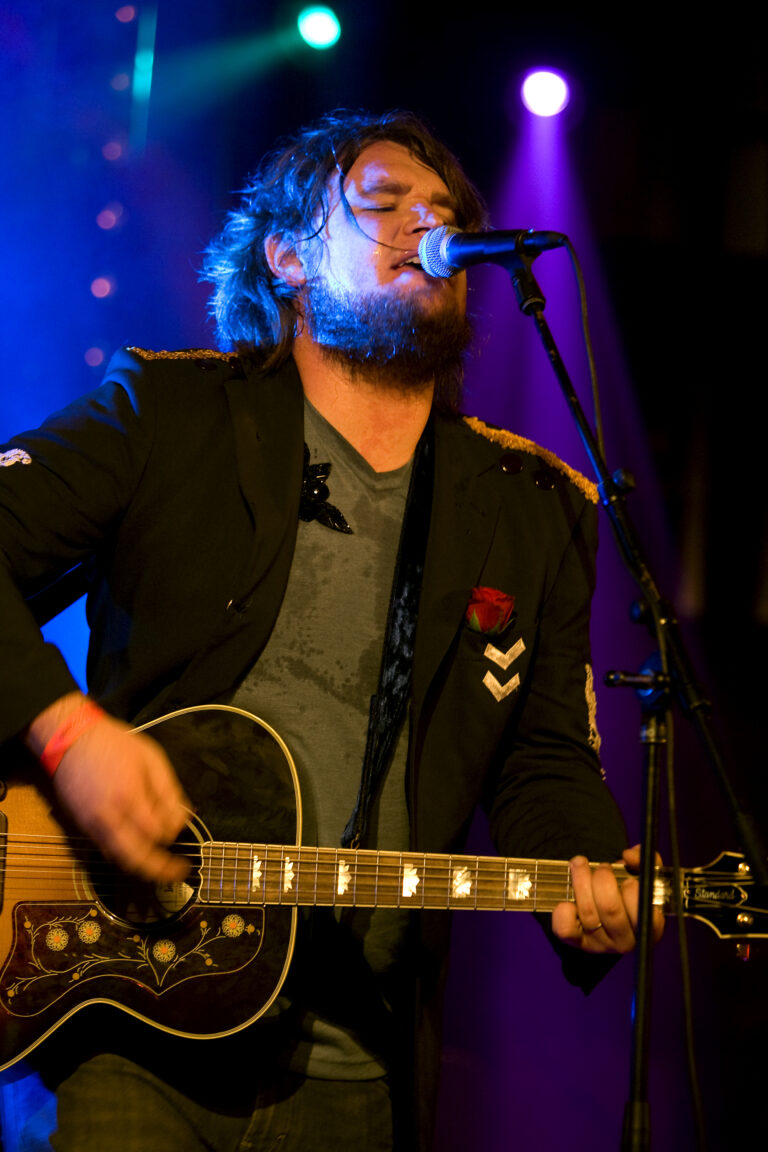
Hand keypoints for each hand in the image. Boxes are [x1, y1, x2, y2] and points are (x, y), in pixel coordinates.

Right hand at [28, 695, 189, 883]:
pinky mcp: (83, 826)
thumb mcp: (151, 758)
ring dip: (143, 868)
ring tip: (162, 870)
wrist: (71, 739)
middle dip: (160, 869)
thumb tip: (182, 817)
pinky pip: (107, 851)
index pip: (157, 832)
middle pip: (137, 857)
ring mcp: (93, 824)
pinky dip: (125, 857)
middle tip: (178, 872)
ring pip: (120, 859)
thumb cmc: (114, 744)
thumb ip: (168, 791)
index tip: (179, 825)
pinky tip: (139, 853)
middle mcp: (110, 816)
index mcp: (130, 796)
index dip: (172, 833)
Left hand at [551, 844, 664, 953]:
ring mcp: (601, 944)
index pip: (644, 916)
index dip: (633, 892)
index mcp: (649, 927)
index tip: (628, 879)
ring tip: (580, 865)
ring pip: (588, 914)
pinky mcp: (579, 942)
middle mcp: (626, 941)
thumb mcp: (641, 873)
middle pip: (611, 909)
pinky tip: (568, 899)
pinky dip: (563, 911)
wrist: (608, 908)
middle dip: (603, 880)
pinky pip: (566, 930)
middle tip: (603, 867)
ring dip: (581, 882)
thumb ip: (642, 860)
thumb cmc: (627, 890)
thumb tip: (629, 856)